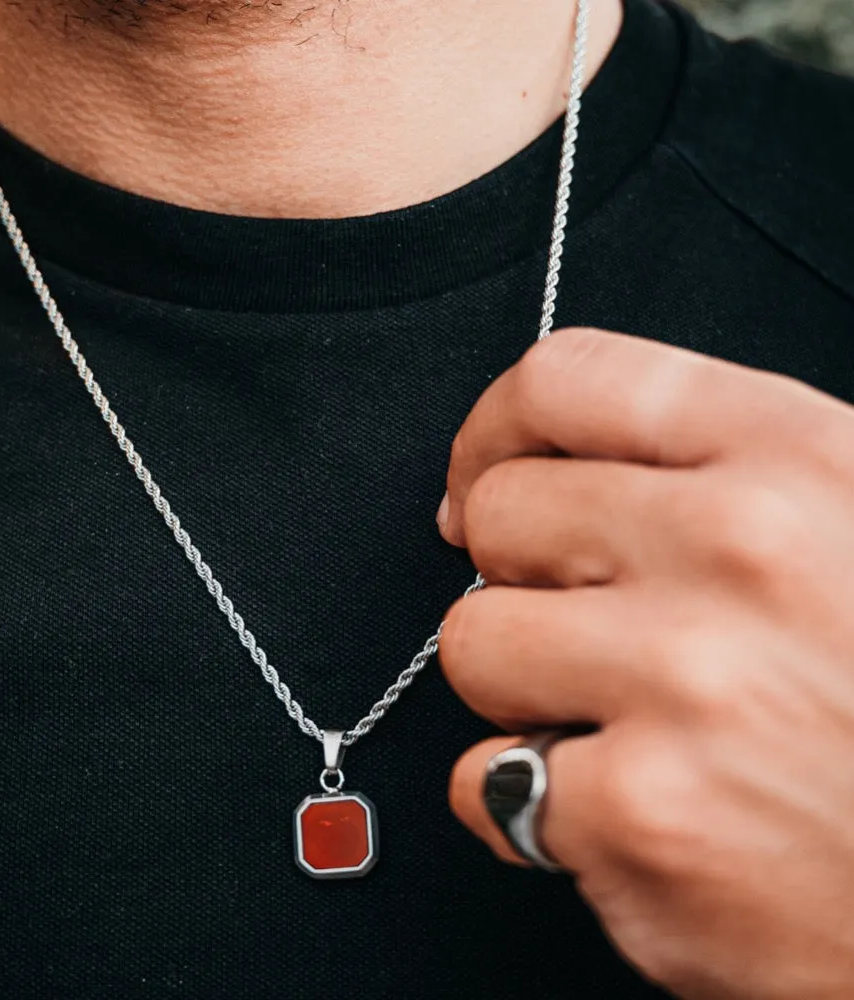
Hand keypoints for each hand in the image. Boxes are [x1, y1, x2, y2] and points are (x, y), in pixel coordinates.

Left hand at [437, 328, 853, 999]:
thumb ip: (727, 475)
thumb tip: (563, 462)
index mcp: (799, 460)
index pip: (567, 382)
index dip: (494, 431)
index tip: (481, 480)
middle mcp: (741, 554)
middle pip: (500, 514)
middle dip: (513, 574)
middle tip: (579, 624)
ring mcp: (686, 686)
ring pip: (473, 642)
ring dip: (518, 690)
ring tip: (613, 725)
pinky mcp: (643, 818)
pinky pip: (484, 782)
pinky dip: (526, 807)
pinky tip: (623, 813)